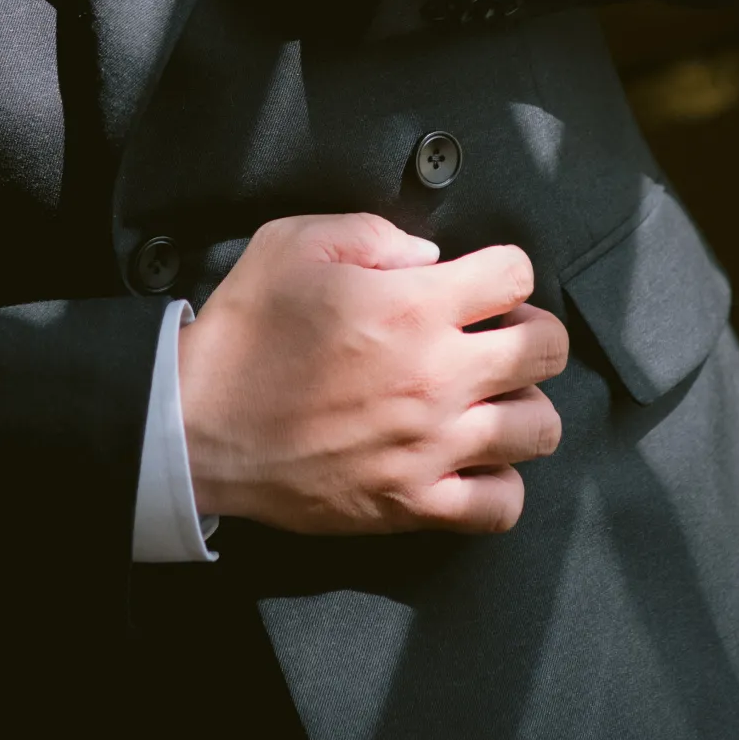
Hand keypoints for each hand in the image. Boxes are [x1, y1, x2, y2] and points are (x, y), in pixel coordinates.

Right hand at [177, 215, 568, 535]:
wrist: (192, 428)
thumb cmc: (239, 338)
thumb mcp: (292, 244)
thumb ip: (372, 233)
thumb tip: (427, 255)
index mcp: (412, 306)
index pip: (515, 274)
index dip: (502, 271)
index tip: (481, 285)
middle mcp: (436, 377)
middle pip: (546, 350)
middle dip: (528, 333)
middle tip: (495, 338)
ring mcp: (430, 446)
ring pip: (539, 428)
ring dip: (521, 408)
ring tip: (489, 403)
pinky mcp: (411, 503)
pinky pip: (500, 506)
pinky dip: (498, 486)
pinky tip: (471, 464)